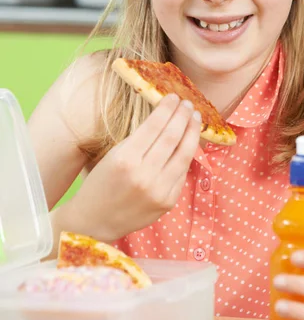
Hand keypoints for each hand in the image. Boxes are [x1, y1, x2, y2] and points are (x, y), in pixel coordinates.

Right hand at [65, 94, 200, 241]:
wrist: (94, 222)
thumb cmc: (100, 184)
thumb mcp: (113, 155)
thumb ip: (139, 140)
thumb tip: (165, 117)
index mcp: (125, 159)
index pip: (154, 126)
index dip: (167, 109)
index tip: (173, 97)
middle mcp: (143, 175)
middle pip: (172, 137)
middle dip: (182, 117)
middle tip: (187, 104)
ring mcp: (158, 191)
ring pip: (184, 155)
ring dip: (192, 133)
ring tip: (194, 118)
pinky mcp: (167, 202)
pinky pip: (182, 173)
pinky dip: (187, 155)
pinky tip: (189, 143)